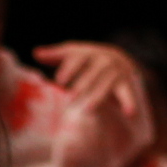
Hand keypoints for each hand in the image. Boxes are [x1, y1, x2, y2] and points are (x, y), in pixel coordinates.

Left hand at [32, 40, 146, 119]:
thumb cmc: (89, 59)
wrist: (121, 59)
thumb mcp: (74, 54)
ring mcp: (117, 72)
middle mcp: (105, 60)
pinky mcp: (127, 84)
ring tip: (87, 110)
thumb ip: (55, 55)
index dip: (69, 68)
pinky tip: (130, 113)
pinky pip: (128, 93)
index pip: (79, 58)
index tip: (59, 81)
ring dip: (99, 95)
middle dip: (83, 83)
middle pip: (95, 71)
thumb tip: (36, 53)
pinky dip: (130, 102)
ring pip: (109, 82)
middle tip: (71, 97)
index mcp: (89, 52)